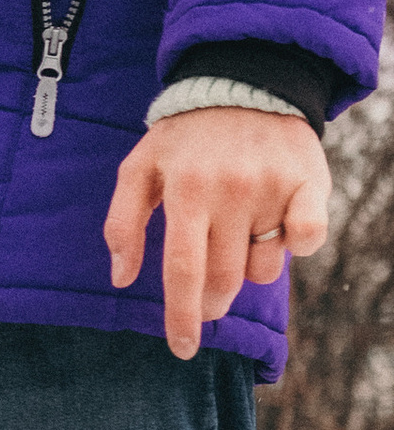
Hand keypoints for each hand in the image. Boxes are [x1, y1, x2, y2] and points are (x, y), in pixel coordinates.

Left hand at [104, 108, 330, 358]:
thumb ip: (122, 222)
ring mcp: (273, 187)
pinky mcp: (309, 181)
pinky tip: (279, 228)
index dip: (181, 317)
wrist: (244, 82)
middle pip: (224, 278)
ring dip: (249, 268)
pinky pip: (307, 240)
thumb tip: (120, 279)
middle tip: (208, 301)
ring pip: (264, 266)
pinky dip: (295, 246)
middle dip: (212, 303)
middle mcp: (231, 190)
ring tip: (238, 234)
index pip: (182, 270)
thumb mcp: (139, 168)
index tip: (182, 348)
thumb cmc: (184, 136)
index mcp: (186, 191)